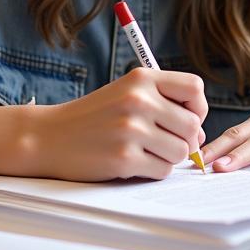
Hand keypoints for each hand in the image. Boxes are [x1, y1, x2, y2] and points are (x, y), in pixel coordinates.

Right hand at [13, 67, 206, 180]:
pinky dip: (154, 171)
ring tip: (146, 152)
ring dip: (169, 157)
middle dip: (185, 140)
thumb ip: (163, 103)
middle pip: (192, 126)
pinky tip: (134, 162)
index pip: (195, 88)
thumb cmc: (93, 116)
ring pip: (181, 152)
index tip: (185, 118)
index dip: (197, 107)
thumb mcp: (126, 92)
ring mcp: (131, 129)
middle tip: (165, 143)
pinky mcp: (124, 158)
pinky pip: (163, 171)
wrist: (49, 136)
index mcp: (142, 78)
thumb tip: (200, 133)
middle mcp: (139, 100)